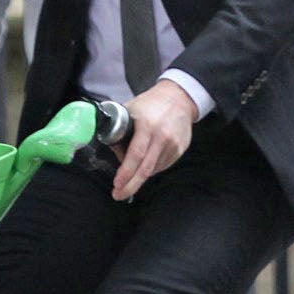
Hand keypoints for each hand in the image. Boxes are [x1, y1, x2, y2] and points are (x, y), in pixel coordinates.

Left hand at [111, 80, 196, 201]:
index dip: (126, 172)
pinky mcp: (180, 150)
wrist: (179, 98)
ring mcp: (173, 145)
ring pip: (153, 169)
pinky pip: (162, 165)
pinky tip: (145, 164)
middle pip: (146, 169)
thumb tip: (113, 152)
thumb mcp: (130, 110)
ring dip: (139, 176)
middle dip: (131, 186)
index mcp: (148, 126)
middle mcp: (162, 137)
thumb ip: (119, 130)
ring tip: (130, 174)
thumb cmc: (151, 103)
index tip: (117, 184)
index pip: (136, 155)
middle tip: (119, 195)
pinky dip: (151, 168)